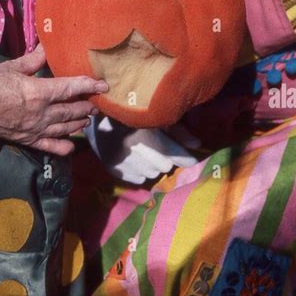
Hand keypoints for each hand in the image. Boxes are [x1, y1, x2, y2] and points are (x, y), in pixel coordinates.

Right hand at [0, 43, 107, 155]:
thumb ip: (34, 59)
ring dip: (80, 122)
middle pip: (73, 110)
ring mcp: (37, 129)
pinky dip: (64, 146)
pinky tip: (72, 144)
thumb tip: (47, 46)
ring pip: (67, 128)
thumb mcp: (13, 67)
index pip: (72, 89)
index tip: (104, 85)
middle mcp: (43, 113)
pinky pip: (51, 146)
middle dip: (88, 106)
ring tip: (88, 117)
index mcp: (40, 92)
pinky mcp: (29, 140)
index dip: (90, 86)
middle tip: (97, 102)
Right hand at [84, 115, 198, 183]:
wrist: (98, 121)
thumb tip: (197, 145)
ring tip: (145, 152)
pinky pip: (139, 179)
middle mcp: (132, 147)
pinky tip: (135, 159)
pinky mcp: (115, 170)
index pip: (172, 152)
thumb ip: (178, 131)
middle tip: (160, 149)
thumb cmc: (132, 116)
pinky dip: (141, 172)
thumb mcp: (155, 118)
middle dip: (166, 158)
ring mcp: (121, 160)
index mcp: (144, 130)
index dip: (184, 158)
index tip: (192, 161)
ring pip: (152, 173)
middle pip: (164, 165)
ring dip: (153, 165)